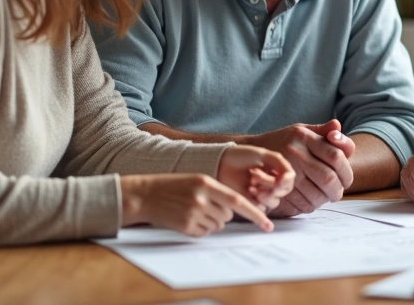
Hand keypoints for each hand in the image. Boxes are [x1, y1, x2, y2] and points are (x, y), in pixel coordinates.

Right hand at [119, 173, 275, 235]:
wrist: (144, 195)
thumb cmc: (172, 187)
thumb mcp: (196, 181)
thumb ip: (216, 192)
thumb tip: (236, 210)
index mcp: (207, 183)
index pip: (238, 201)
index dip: (256, 214)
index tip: (268, 225)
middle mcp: (202, 198)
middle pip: (228, 215)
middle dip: (222, 213)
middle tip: (205, 206)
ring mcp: (194, 213)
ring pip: (217, 225)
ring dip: (210, 221)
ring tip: (192, 210)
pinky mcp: (186, 226)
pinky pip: (204, 233)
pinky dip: (199, 229)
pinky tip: (186, 219)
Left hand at [217, 145, 295, 211]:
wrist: (220, 163)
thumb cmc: (240, 156)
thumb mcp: (263, 155)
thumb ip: (280, 163)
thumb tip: (289, 178)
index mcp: (276, 171)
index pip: (289, 181)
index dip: (285, 181)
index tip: (278, 179)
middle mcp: (271, 183)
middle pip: (282, 192)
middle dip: (271, 185)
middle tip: (255, 175)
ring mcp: (262, 194)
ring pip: (274, 201)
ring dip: (265, 193)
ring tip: (251, 183)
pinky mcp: (251, 203)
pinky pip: (262, 208)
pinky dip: (258, 201)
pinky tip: (249, 190)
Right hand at [246, 120, 355, 216]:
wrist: (252, 154)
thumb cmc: (284, 142)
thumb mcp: (302, 131)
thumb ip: (323, 131)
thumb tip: (338, 126)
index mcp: (304, 137)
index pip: (336, 156)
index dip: (346, 172)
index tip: (346, 180)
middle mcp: (295, 153)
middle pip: (328, 179)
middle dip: (337, 190)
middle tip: (337, 193)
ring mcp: (285, 172)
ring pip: (316, 195)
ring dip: (324, 200)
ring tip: (324, 197)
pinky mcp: (276, 188)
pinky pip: (301, 205)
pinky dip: (310, 206)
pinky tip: (309, 201)